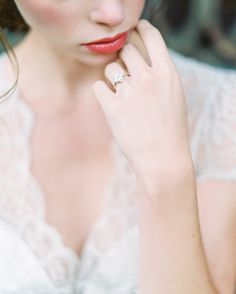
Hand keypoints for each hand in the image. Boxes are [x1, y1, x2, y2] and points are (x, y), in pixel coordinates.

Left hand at [92, 20, 191, 176]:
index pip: (151, 36)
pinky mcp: (112, 108)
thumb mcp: (174, 96)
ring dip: (112, 77)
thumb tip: (140, 60)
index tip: (134, 32)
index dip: (140, 30)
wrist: (163, 158)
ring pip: (110, 68)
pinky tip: (111, 104)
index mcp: (167, 73)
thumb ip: (159, 75)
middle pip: (126, 48)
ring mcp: (129, 93)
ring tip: (122, 95)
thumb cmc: (170, 129)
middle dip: (123, 55)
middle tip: (126, 71)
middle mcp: (148, 78)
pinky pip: (98, 87)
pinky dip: (102, 93)